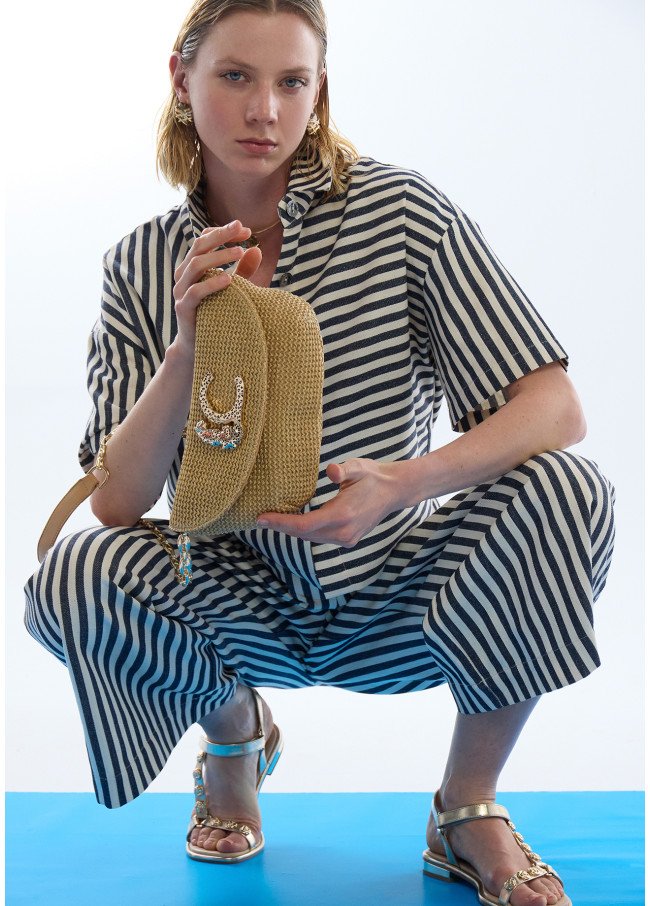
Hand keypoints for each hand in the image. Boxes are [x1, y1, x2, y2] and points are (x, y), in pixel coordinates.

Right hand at [171, 222, 262, 359]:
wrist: (197, 347)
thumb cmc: (216, 314)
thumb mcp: (233, 290)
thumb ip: (243, 271)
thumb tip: (257, 250)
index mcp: (193, 267)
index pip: (204, 240)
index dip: (222, 232)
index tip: (245, 230)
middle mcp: (184, 275)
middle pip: (198, 246)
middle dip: (220, 236)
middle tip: (241, 229)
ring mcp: (181, 291)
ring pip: (196, 265)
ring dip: (219, 256)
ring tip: (240, 252)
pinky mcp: (183, 309)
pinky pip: (195, 292)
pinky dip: (212, 283)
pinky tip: (229, 279)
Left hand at [257, 459, 407, 546]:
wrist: (394, 491)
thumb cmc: (373, 476)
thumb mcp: (358, 467)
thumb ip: (343, 470)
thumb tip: (331, 471)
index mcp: (342, 515)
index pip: (304, 525)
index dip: (280, 523)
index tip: (261, 519)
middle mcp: (343, 532)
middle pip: (304, 534)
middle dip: (282, 527)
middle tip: (261, 518)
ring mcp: (347, 539)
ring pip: (312, 538)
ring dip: (293, 531)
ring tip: (274, 520)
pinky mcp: (349, 540)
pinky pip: (321, 537)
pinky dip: (306, 531)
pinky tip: (296, 522)